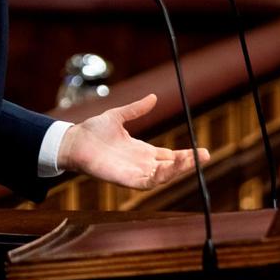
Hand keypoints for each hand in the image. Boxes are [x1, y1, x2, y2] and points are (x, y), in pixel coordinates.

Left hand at [57, 94, 208, 189]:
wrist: (73, 140)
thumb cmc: (92, 131)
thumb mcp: (118, 116)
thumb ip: (136, 109)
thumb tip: (153, 97)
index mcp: (141, 151)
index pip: (168, 156)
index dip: (185, 154)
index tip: (202, 150)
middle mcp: (140, 163)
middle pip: (170, 167)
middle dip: (188, 163)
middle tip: (206, 155)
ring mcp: (133, 172)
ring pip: (162, 177)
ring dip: (178, 170)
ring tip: (192, 160)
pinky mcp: (124, 179)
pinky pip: (146, 182)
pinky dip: (159, 177)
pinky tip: (169, 168)